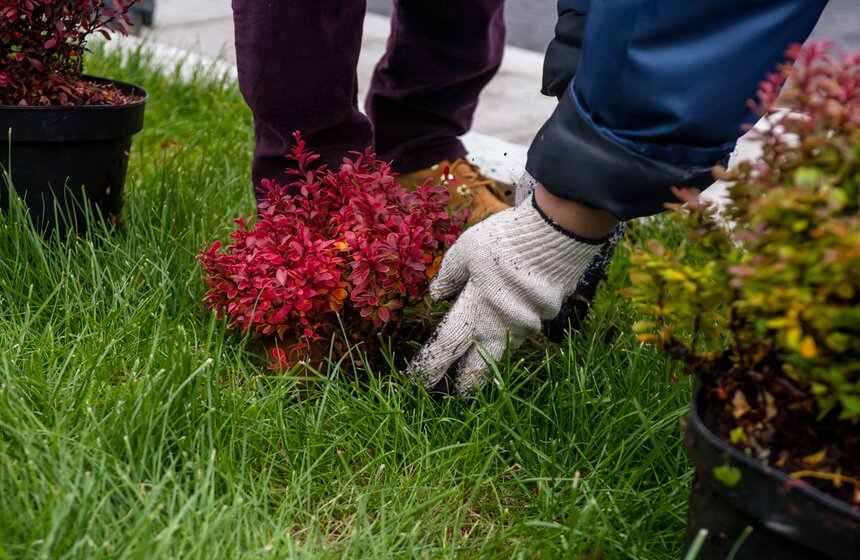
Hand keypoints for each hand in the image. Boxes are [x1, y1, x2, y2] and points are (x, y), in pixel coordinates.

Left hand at [408, 193, 606, 395]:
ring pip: (503, 352)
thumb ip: (449, 275)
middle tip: (456, 392)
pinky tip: (503, 329)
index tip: (418, 380)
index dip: (431, 366)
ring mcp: (525, 325)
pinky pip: (521, 333)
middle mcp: (499, 325)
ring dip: (489, 360)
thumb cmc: (503, 241)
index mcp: (474, 310)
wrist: (555, 236)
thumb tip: (435, 295)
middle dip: (466, 382)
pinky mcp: (544, 316)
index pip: (447, 346)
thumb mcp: (465, 251)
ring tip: (477, 364)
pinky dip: (508, 336)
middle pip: (480, 366)